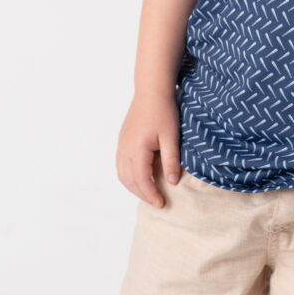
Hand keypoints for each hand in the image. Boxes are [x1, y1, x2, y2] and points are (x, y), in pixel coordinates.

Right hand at [116, 90, 181, 207]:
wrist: (151, 90)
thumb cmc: (163, 111)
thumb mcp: (171, 136)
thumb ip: (171, 160)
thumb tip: (172, 182)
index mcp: (137, 149)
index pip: (142, 180)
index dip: (151, 194)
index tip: (162, 204)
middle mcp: (125, 149)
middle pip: (130, 180)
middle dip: (142, 194)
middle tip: (157, 202)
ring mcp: (121, 145)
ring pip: (122, 174)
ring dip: (134, 187)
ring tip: (149, 193)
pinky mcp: (122, 140)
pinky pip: (121, 165)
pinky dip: (128, 176)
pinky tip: (140, 177)